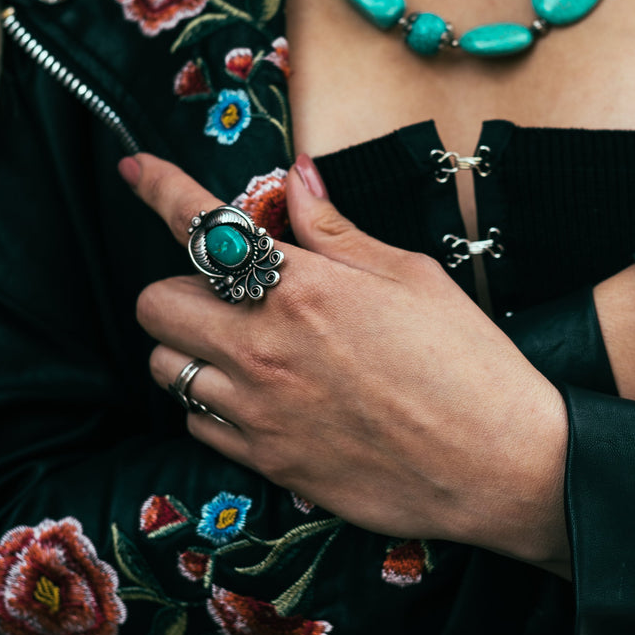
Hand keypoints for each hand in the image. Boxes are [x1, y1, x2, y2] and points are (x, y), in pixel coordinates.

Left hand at [127, 154, 569, 572]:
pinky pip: (197, 424)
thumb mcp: (410, 276)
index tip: (135, 170)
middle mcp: (263, 348)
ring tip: (245, 343)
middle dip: (182, 286)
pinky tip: (261, 394)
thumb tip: (297, 183)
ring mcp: (258, 411)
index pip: (201, 226)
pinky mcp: (267, 462)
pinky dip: (212, 403)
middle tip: (228, 289)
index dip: (158, 187)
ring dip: (190, 346)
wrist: (499, 464)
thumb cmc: (467, 362)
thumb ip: (337, 231)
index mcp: (302, 288)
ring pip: (166, 368)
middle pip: (156, 304)